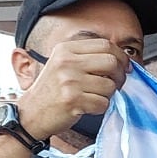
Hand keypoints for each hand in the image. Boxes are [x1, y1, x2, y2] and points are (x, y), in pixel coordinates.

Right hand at [16, 39, 131, 140]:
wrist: (32, 113)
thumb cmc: (54, 90)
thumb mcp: (64, 64)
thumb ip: (88, 58)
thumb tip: (123, 60)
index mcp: (66, 49)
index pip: (105, 45)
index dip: (121, 57)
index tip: (125, 68)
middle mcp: (67, 61)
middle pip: (112, 62)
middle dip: (120, 76)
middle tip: (115, 85)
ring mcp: (69, 80)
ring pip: (110, 85)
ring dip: (108, 95)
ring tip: (94, 96)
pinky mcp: (73, 100)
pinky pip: (103, 103)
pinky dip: (100, 108)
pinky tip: (87, 106)